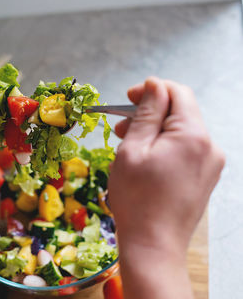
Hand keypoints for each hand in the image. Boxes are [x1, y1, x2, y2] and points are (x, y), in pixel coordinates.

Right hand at [108, 77, 223, 297]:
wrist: (154, 245)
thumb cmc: (136, 198)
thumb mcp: (133, 149)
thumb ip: (146, 113)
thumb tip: (154, 85)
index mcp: (192, 135)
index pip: (177, 92)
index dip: (151, 90)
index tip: (127, 99)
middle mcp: (209, 146)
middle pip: (180, 112)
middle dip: (150, 112)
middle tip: (120, 128)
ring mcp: (211, 163)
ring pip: (181, 132)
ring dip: (154, 131)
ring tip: (128, 146)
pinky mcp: (206, 177)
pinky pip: (185, 150)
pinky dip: (164, 147)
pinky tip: (144, 161)